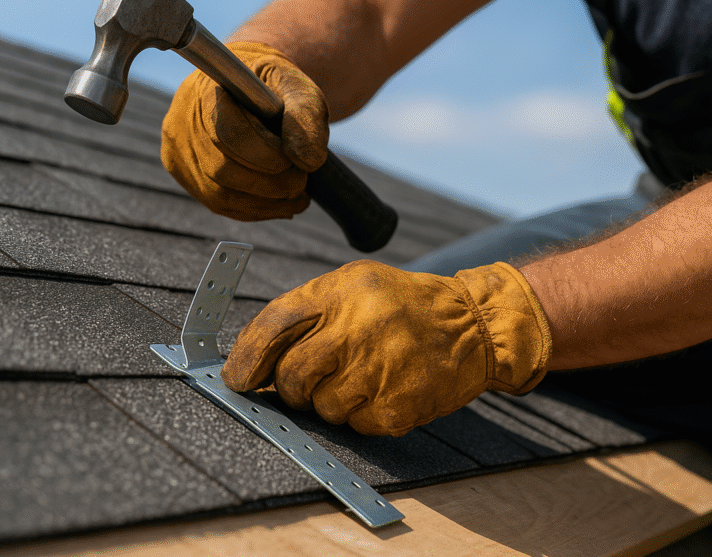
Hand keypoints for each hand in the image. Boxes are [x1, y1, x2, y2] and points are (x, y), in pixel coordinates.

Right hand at [161, 42, 328, 220]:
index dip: (269, 156)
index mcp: (207, 91)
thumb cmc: (274, 86)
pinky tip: (279, 203)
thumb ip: (306, 117)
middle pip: (222, 170)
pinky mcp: (184, 173)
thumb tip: (308, 162)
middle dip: (271, 184)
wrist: (250, 88)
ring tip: (296, 195)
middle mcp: (182, 122)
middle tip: (301, 182)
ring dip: (265, 203)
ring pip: (219, 195)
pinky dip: (254, 209)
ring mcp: (178, 152)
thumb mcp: (297, 88)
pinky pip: (217, 203)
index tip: (299, 162)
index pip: (231, 134)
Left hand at [221, 260, 551, 435]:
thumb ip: (306, 314)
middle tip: (306, 382)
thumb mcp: (355, 285)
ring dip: (330, 401)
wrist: (474, 325)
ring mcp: (379, 370)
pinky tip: (384, 389)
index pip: (275, 324)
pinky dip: (361, 414)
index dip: (247, 356)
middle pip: (292, 375)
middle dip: (290, 387)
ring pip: (321, 407)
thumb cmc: (404, 306)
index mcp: (343, 291)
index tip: (237, 378)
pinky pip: (354, 425)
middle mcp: (360, 328)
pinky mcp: (396, 408)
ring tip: (362, 376)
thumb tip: (253, 362)